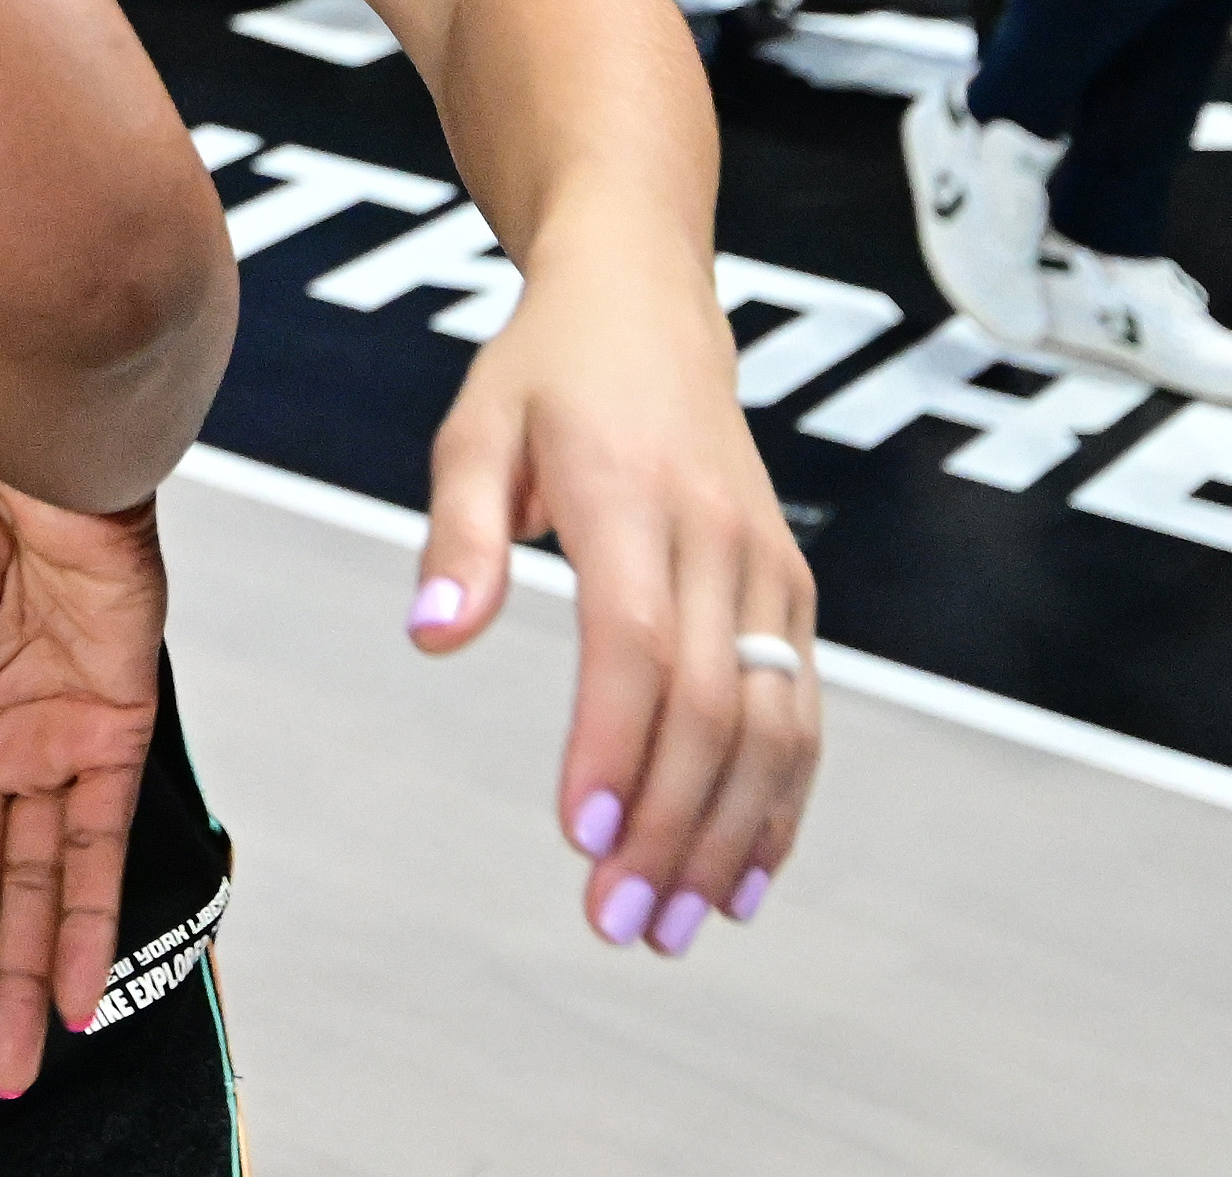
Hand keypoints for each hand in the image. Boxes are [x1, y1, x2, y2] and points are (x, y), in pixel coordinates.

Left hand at [413, 226, 820, 957]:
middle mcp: (719, 539)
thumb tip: (431, 633)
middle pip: (709, 706)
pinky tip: (743, 876)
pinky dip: (780, 802)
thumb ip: (458, 534)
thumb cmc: (546, 373)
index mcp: (633, 496)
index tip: (578, 836)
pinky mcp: (791, 594)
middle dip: (667, 826)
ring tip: (678, 926)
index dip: (613, 746)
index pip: (635, 643)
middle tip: (619, 921)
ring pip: (771, 725)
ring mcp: (768, 570)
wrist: (647, 304)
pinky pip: (800, 711)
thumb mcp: (475, 427)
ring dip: (730, 837)